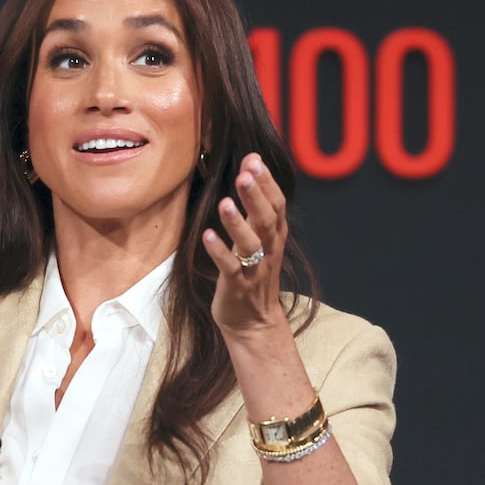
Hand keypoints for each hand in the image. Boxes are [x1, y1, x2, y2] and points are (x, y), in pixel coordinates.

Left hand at [201, 152, 291, 338]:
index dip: (267, 183)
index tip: (254, 160)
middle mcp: (268, 251)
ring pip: (250, 244)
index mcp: (274, 237)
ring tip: (225, 202)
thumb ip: (256, 203)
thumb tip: (251, 162)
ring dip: (238, 223)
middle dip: (256, 196)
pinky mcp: (237, 287)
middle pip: (266, 220)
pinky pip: (230, 268)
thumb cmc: (252, 274)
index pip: (277, 205)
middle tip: (246, 173)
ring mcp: (254, 270)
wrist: (254, 324)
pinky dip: (219, 252)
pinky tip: (208, 235)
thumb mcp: (259, 237)